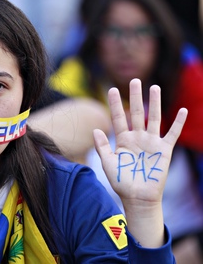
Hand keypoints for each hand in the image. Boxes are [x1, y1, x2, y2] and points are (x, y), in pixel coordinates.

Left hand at [93, 79, 186, 205]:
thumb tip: (96, 129)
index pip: (118, 118)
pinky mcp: (164, 150)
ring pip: (153, 118)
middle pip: (136, 113)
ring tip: (154, 87)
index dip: (114, 104)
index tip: (111, 89)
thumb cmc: (121, 181)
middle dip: (135, 97)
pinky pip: (172, 134)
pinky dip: (178, 123)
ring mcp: (151, 142)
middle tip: (134, 80)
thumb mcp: (108, 163)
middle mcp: (137, 138)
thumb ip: (101, 146)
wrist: (137, 197)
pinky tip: (183, 111)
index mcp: (122, 140)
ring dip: (154, 103)